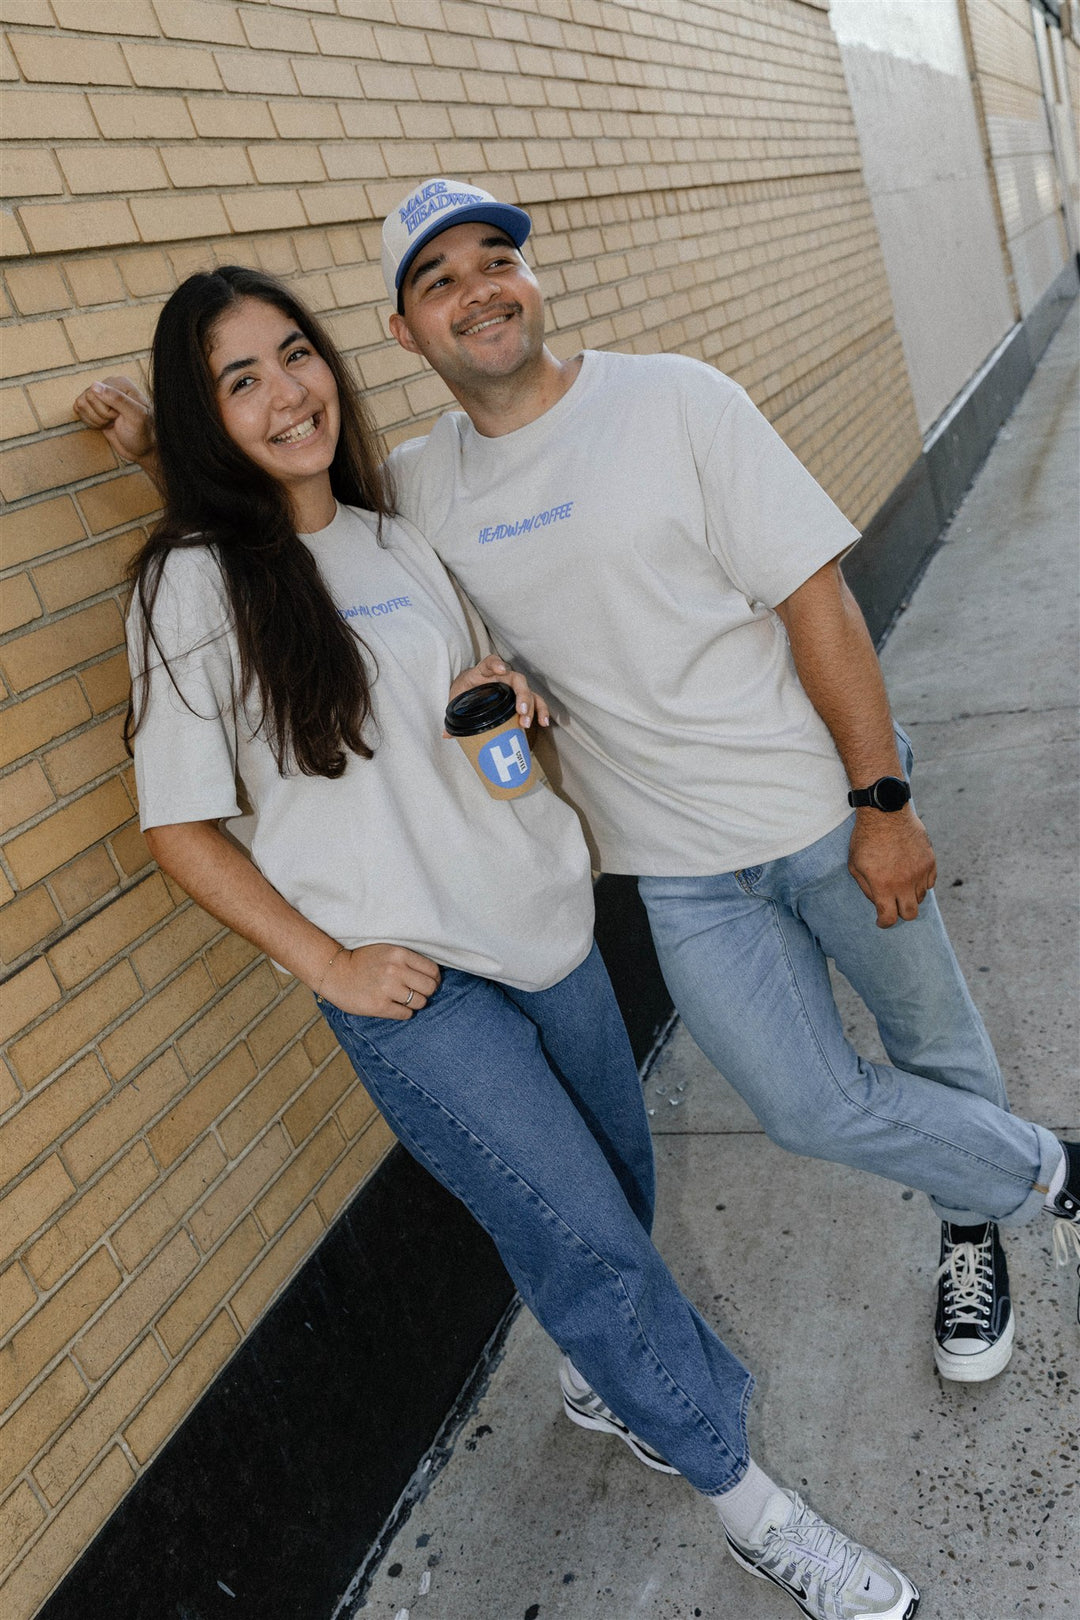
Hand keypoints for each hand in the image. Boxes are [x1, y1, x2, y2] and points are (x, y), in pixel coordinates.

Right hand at [72, 375, 154, 466]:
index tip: (120, 416)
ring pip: (81, 403)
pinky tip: (103, 424)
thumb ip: (117, 399)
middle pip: (88, 397)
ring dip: (95, 419)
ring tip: (111, 423)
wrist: (141, 449)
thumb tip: (94, 385)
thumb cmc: (143, 433)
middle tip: (116, 420)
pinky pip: (78, 409)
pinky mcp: (93, 407)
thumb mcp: (135, 416)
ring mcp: (100, 396)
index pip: (97, 391)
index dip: (106, 410)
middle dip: (101, 415)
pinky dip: (89, 421)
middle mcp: (109, 386)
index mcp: (121, 383)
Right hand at [320, 942, 440, 1019]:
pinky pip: (405, 1014)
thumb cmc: (363, 961)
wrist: (335, 972)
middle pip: (430, 988)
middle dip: (426, 992)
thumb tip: (434, 976)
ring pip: (420, 1002)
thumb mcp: (387, 950)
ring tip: (403, 999)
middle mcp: (395, 970)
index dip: (434, 979)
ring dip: (414, 1003)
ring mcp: (387, 989)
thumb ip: (408, 960)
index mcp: (399, 954)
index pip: (433, 970)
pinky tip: (394, 1006)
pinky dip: (403, 1012)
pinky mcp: (379, 1006)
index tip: (428, 982)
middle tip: (417, 992)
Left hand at [446, 654, 549, 729]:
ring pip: (529, 691)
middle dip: (522, 695)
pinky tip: (543, 723)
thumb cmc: (464, 692)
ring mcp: (513, 687)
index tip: (501, 670)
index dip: (496, 664)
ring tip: (528, 723)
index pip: (490, 662)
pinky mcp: (520, 698)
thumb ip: (452, 716)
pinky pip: (535, 701)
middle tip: (521, 712)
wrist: (471, 691)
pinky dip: (541, 711)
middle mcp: (502, 677)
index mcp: (482, 672)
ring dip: (533, 706)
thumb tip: (446, 734)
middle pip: (516, 679)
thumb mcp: (456, 701)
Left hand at [848, 806, 936, 927]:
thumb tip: (878, 902)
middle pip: (911, 914)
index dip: (884, 923)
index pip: (889, 918)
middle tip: (894, 906)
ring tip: (900, 885)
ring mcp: (919, 872)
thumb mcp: (855, 865)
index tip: (881, 920)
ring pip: (921, 897)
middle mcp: (904, 882)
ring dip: (910, 896)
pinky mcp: (929, 861)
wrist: (885, 812)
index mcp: (883, 886)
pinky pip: (930, 882)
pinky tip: (910, 875)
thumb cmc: (866, 838)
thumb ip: (867, 888)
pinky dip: (921, 883)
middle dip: (901, 914)